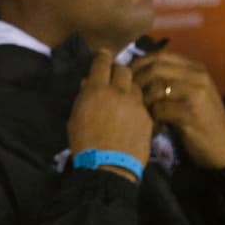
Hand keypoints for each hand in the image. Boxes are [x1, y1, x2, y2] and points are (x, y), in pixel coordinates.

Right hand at [68, 50, 152, 181]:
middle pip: (123, 69)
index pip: (102, 62)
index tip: (103, 56)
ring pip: (136, 85)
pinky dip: (137, 104)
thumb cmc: (85, 144)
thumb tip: (89, 84)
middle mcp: (118, 91)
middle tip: (114, 77)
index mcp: (97, 90)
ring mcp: (136, 103)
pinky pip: (143, 103)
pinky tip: (133, 113)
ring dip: (129, 87)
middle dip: (118, 70)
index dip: (102, 57)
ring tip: (125, 96)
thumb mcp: (76, 118)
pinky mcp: (148, 116)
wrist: (109, 167)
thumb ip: (84, 97)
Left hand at [134, 52, 224, 169]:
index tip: (128, 74)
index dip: (140, 63)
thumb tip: (138, 70)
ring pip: (156, 89)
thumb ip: (172, 79)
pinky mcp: (190, 114)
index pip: (161, 55)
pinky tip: (154, 124)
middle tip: (129, 93)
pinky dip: (152, 117)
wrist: (224, 146)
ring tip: (142, 111)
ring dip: (144, 101)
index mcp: (196, 69)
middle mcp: (198, 77)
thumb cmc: (203, 120)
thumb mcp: (192, 93)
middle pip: (156, 69)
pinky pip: (160, 110)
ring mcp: (195, 94)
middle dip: (138, 80)